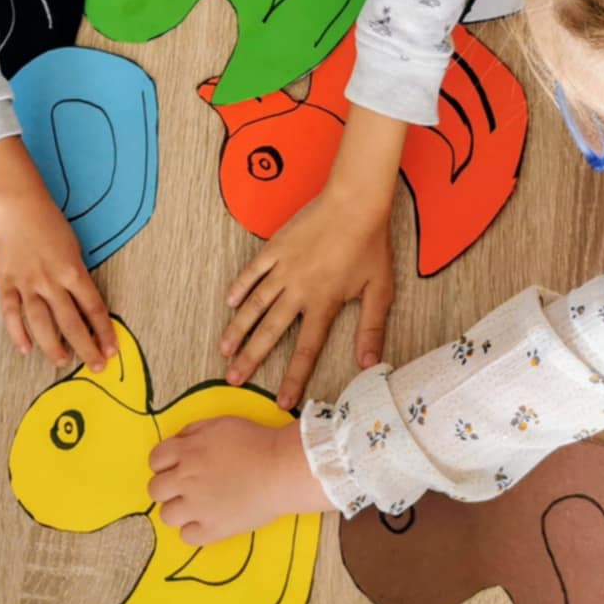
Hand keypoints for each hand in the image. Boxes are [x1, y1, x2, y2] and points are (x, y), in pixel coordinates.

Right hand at [0, 139, 116, 369]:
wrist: (18, 207)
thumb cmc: (50, 223)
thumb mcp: (74, 248)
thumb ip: (76, 277)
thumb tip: (82, 306)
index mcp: (72, 270)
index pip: (93, 308)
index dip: (103, 332)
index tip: (112, 350)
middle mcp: (50, 281)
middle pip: (71, 322)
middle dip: (86, 347)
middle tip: (95, 365)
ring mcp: (26, 284)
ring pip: (41, 324)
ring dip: (53, 346)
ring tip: (63, 361)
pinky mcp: (6, 283)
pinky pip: (11, 314)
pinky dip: (17, 334)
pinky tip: (26, 349)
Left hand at [148, 416, 332, 545]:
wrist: (280, 469)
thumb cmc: (255, 442)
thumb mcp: (220, 424)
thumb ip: (193, 431)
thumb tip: (178, 442)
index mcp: (186, 452)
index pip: (155, 460)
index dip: (163, 463)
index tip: (176, 466)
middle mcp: (185, 480)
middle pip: (155, 490)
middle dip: (167, 487)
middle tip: (185, 486)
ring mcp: (197, 507)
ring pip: (167, 515)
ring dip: (178, 510)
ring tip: (196, 506)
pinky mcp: (212, 529)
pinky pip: (186, 536)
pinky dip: (193, 530)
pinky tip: (207, 520)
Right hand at [221, 190, 393, 408]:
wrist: (355, 201)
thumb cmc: (370, 244)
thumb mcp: (379, 290)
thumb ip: (371, 328)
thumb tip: (368, 364)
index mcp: (324, 303)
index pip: (306, 350)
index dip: (293, 378)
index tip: (282, 401)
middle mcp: (299, 290)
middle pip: (270, 331)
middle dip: (251, 358)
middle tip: (232, 378)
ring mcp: (284, 267)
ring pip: (255, 304)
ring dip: (238, 328)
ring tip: (224, 349)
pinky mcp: (276, 247)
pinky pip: (253, 271)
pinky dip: (240, 287)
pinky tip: (230, 303)